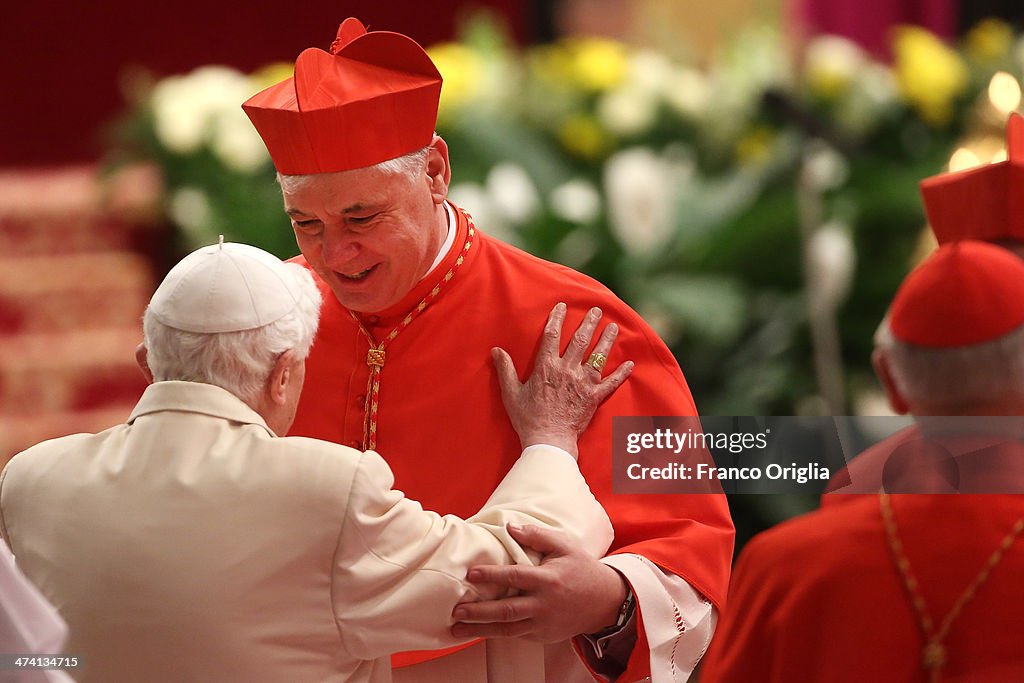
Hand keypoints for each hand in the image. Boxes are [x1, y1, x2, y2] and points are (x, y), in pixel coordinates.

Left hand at [450, 523, 628, 642]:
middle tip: (456, 610)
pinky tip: (478, 632)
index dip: (492, 575)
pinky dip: (496, 634)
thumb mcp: (565, 546)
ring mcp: (543, 623)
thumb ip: (537, 536)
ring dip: (480, 630)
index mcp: (548, 579)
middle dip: (479, 612)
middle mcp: (544, 604)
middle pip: (507, 610)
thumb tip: (510, 527)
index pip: (515, 577)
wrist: (605, 602)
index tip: (471, 573)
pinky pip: (516, 635)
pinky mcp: (543, 636)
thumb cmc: (582, 569)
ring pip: (507, 629)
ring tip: (457, 629)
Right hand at [494, 303, 632, 456]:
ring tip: (613, 327)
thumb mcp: (511, 393)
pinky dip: (621, 373)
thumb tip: (496, 350)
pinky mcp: (594, 398)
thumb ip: (505, 370)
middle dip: (589, 323)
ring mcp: (583, 383)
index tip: (563, 306)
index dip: (557, 318)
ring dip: (606, 340)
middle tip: (596, 310)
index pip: (552, 335)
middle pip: (580, 340)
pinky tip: (629, 363)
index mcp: (546, 367)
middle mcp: (567, 370)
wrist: (548, 441)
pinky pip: (611, 383)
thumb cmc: (528, 418)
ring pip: (598, 356)